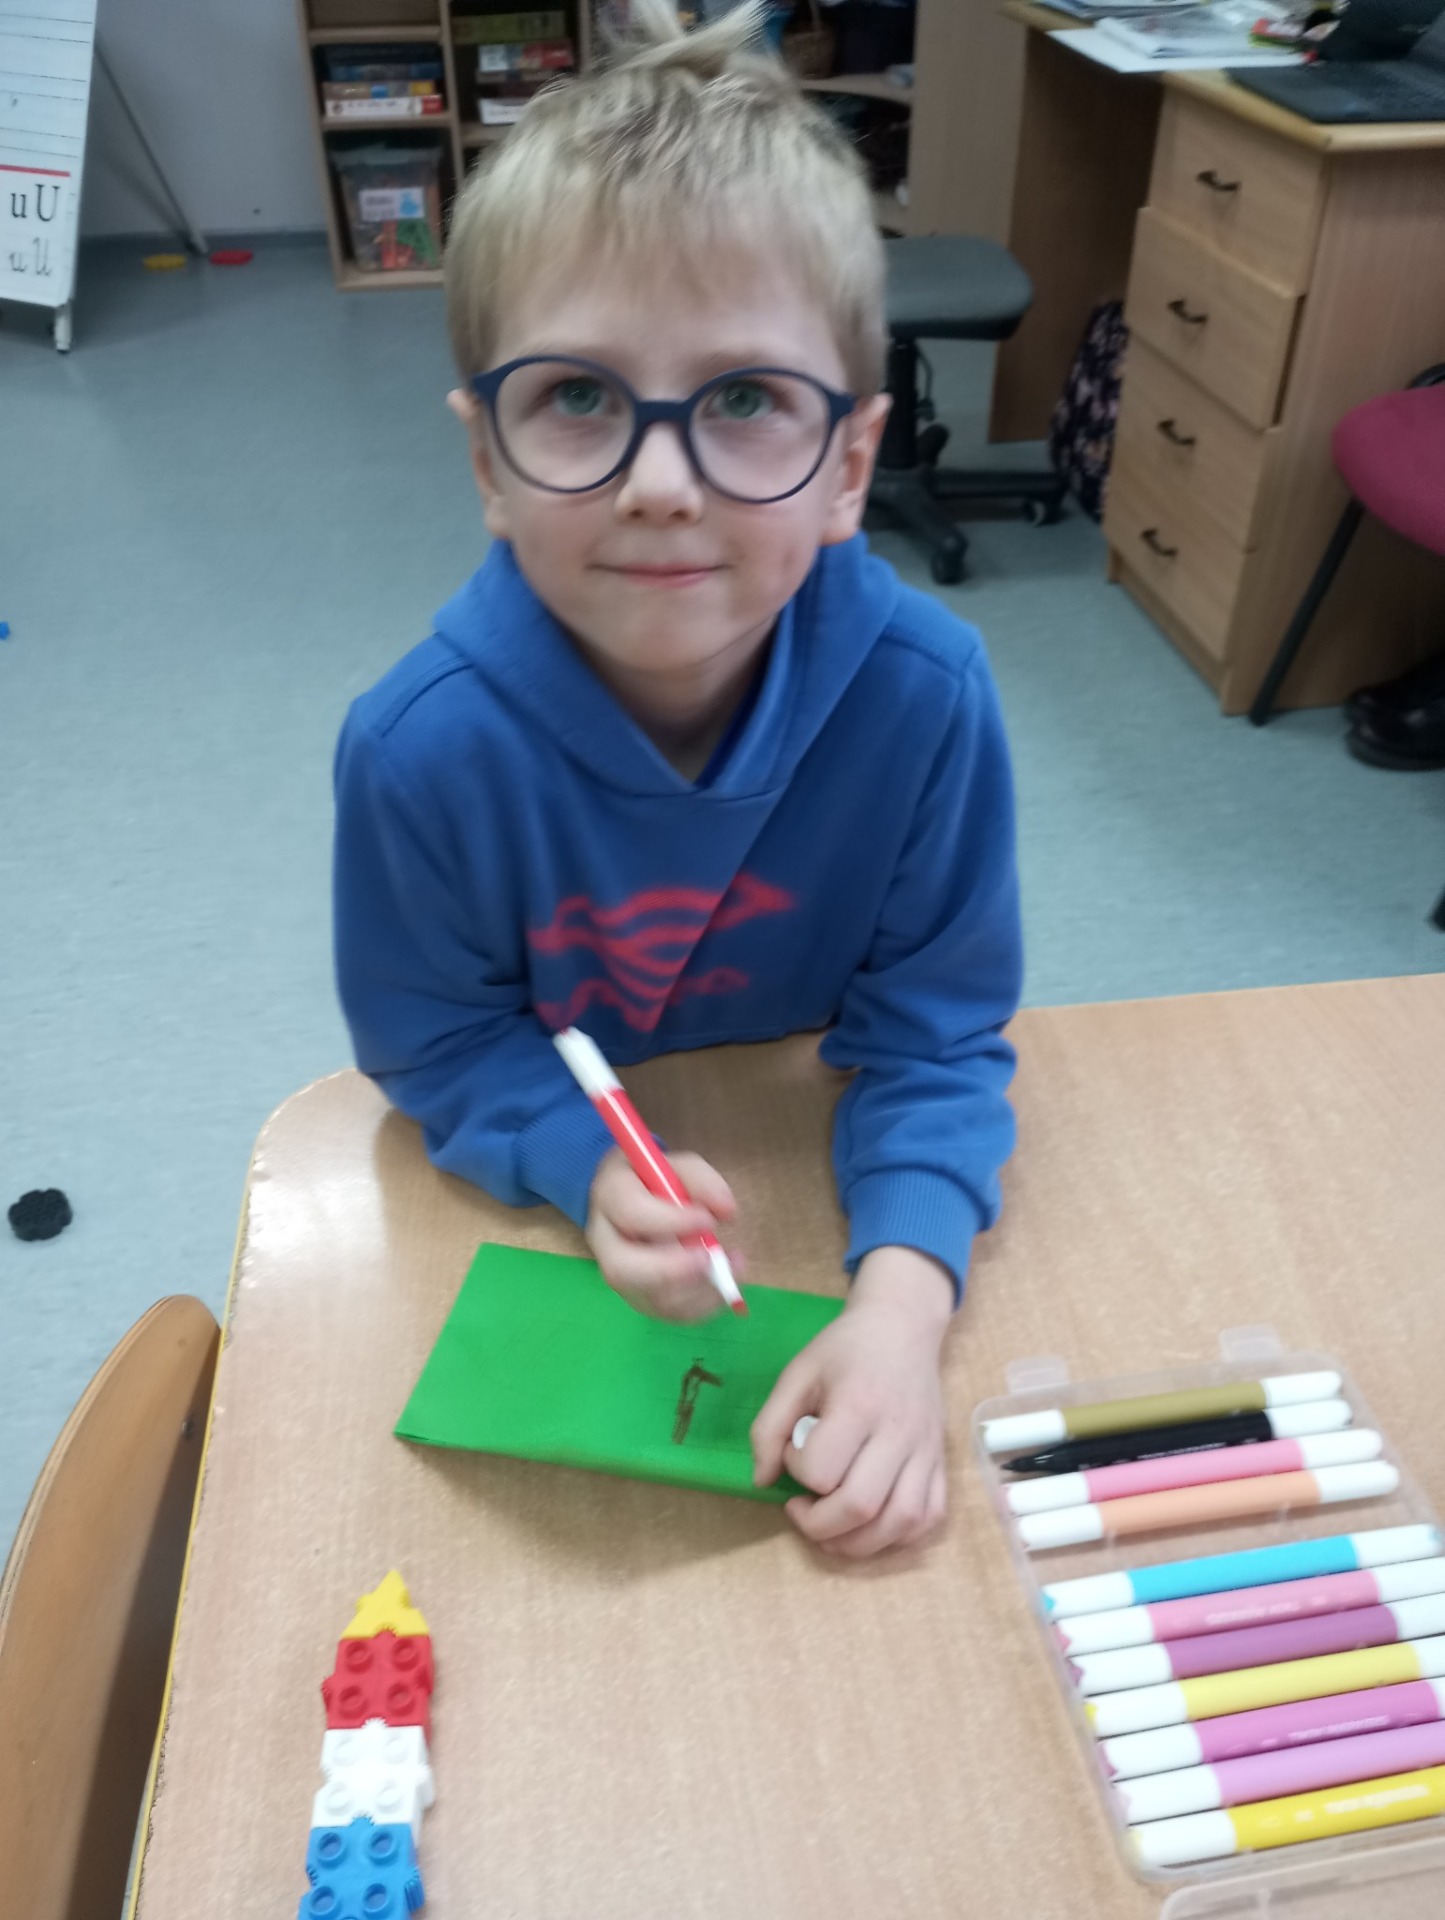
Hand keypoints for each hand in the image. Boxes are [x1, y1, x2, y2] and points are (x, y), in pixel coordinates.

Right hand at [586, 1145, 738, 1322]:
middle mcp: (606, 1242)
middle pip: (622, 1269)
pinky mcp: (641, 1298)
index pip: (630, 1212)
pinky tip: (725, 1284)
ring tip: (731, 1267)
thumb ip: (703, 1182)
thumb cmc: (655, 1180)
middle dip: (672, 1270)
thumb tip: (727, 1212)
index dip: (671, 1220)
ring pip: (649, 1299)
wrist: (628, 1201)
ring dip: (698, 1290)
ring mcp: (621, 1277)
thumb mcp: (678, 1166)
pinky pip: (670, 1314)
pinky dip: (705, 1306)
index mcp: (610, 1196)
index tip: (708, 1220)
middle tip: (709, 1258)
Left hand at [751, 1246, 952, 1556]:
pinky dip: (899, 1536)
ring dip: (859, 1543)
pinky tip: (871, 1525)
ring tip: (831, 1530)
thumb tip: (762, 1480)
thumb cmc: (845, 1350)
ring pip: (900, 1523)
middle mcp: (898, 1433)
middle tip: (802, 1510)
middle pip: (861, 1506)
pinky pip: (929, 1518)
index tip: (793, 1455)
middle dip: (820, 1526)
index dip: (797, 1472)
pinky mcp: (941, 1461)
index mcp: (858, 1405)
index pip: (822, 1469)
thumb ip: (769, 1426)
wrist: (902, 1326)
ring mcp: (925, 1451)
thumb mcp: (797, 1373)